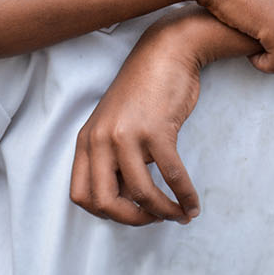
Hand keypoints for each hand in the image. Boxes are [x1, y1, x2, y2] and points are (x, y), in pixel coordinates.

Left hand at [70, 8, 216, 226]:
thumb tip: (131, 202)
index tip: (130, 212)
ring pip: (141, 194)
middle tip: (153, 221)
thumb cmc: (145, 93)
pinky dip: (184, 196)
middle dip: (132, 220)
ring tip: (180, 214)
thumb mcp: (116, 126)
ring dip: (163, 212)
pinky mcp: (155, 130)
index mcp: (86, 140)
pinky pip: (171, 176)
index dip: (105, 214)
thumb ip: (115, 160)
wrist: (166, 53)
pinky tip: (192, 203)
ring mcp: (126, 135)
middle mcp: (100, 139)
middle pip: (104, 203)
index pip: (80, 195)